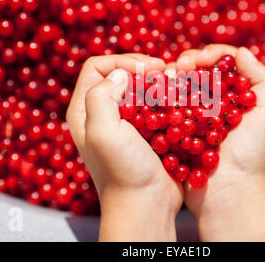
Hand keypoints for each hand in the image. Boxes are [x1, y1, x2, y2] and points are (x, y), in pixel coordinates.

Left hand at [66, 54, 182, 240]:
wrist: (146, 203)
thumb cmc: (122, 170)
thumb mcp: (102, 131)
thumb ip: (102, 95)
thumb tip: (122, 73)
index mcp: (84, 110)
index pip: (97, 66)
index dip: (122, 61)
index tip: (147, 68)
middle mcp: (103, 113)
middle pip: (120, 74)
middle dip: (143, 68)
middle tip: (164, 71)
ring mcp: (126, 122)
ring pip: (141, 87)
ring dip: (158, 82)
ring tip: (175, 83)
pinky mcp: (147, 131)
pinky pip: (156, 104)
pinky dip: (168, 98)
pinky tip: (180, 99)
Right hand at [169, 44, 264, 240]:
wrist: (230, 193)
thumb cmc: (253, 155)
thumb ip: (262, 79)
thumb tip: (242, 52)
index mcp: (237, 94)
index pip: (223, 63)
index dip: (211, 55)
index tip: (199, 61)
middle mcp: (215, 102)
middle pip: (199, 71)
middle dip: (187, 63)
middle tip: (179, 67)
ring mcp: (194, 116)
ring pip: (180, 86)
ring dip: (172, 78)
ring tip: (166, 79)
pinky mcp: (177, 130)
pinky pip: (167, 108)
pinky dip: (162, 98)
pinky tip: (158, 95)